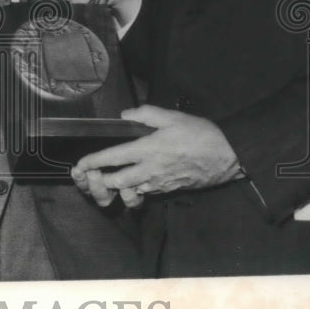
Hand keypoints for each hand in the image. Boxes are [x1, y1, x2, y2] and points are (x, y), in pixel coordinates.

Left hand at [71, 105, 242, 208]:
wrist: (228, 157)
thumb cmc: (202, 134)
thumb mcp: (173, 116)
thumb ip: (146, 114)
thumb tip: (125, 115)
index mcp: (148, 149)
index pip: (114, 157)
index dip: (94, 161)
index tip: (81, 163)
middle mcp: (151, 169)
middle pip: (116, 182)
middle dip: (100, 181)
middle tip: (90, 175)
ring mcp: (160, 183)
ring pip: (130, 192)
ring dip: (117, 189)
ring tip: (108, 180)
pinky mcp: (169, 190)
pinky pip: (146, 194)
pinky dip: (135, 191)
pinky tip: (133, 183)